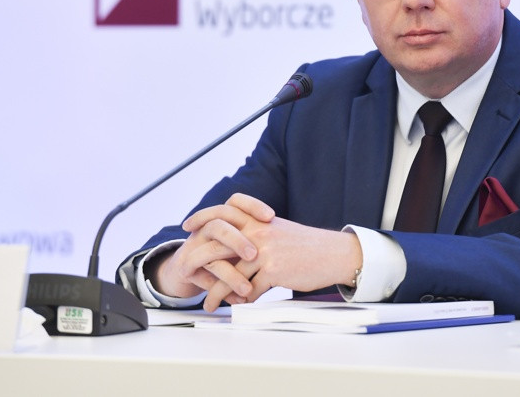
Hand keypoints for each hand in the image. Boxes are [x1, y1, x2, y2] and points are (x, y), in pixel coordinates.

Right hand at [152, 193, 274, 304]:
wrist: (186, 270)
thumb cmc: (220, 255)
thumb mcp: (239, 245)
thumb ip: (258, 241)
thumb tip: (290, 245)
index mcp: (221, 218)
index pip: (235, 202)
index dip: (252, 206)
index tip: (271, 216)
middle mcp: (206, 228)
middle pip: (220, 223)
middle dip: (238, 239)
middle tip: (255, 255)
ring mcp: (195, 246)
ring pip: (211, 251)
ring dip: (231, 271)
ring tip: (248, 287)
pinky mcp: (187, 266)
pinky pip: (204, 275)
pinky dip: (222, 288)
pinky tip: (238, 298)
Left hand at [192, 207, 362, 311]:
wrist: (332, 253)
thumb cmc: (306, 245)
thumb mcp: (279, 230)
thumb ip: (256, 233)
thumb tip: (236, 245)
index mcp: (258, 220)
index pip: (223, 212)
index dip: (203, 217)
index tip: (189, 226)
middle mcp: (259, 232)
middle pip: (217, 247)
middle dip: (198, 262)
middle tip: (186, 272)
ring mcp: (265, 252)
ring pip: (230, 275)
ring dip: (217, 293)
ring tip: (209, 303)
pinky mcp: (274, 271)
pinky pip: (249, 290)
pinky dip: (241, 301)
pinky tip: (237, 307)